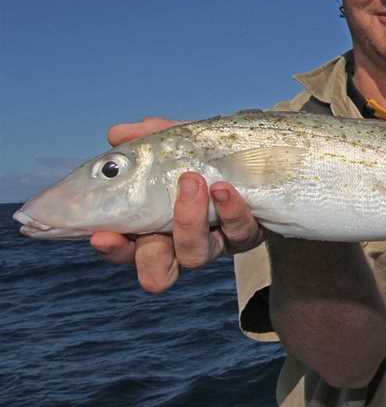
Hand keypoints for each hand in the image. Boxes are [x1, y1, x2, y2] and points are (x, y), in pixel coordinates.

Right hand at [89, 117, 262, 292]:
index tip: (102, 235)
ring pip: (196, 254)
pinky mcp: (247, 234)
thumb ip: (148, 139)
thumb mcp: (177, 142)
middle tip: (154, 218)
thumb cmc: (207, 154)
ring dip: (188, 219)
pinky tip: (223, 188)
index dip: (113, 249)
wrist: (262, 156)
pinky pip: (239, 232)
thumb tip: (117, 134)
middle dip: (150, 254)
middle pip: (158, 271)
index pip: (125, 249)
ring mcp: (217, 242)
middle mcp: (183, 242)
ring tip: (192, 181)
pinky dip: (229, 209)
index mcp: (154, 226)